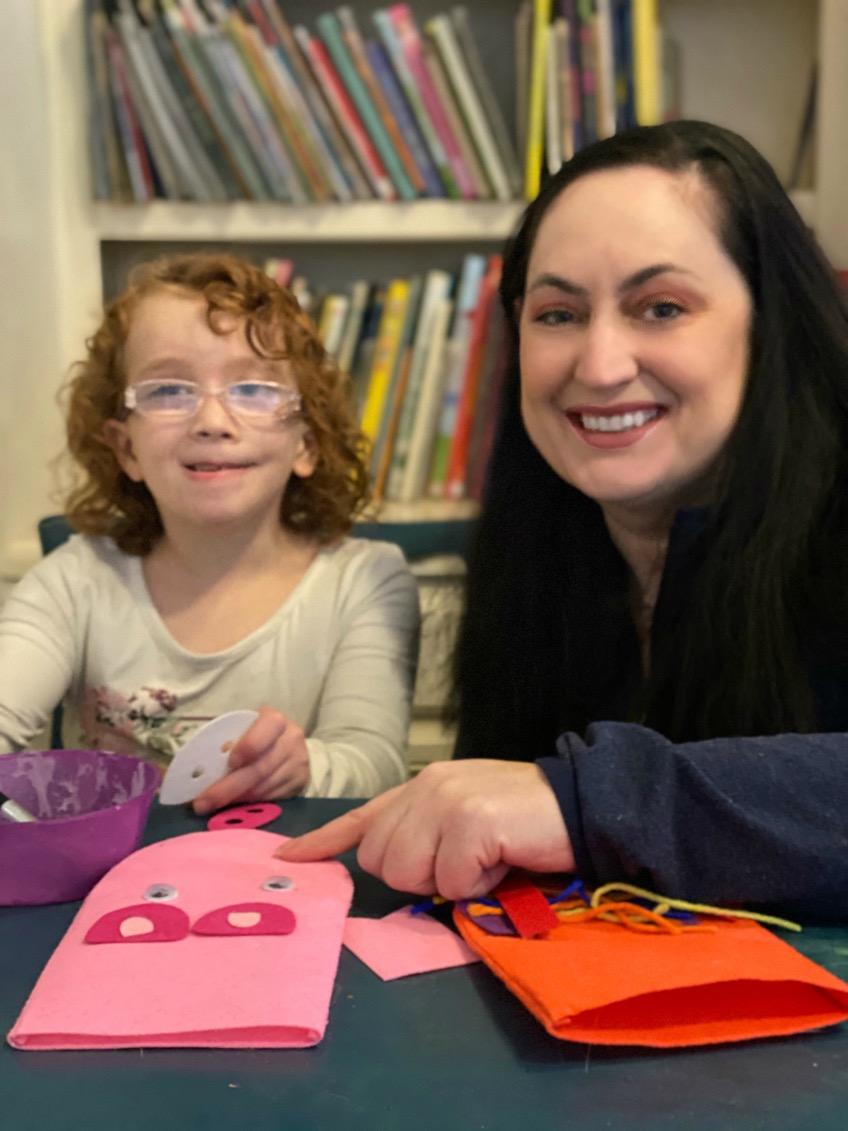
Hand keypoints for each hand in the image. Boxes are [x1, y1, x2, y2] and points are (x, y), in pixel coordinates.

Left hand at [193, 707, 309, 814]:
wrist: (291, 747)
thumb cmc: (258, 735)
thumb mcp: (246, 729)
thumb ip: (230, 740)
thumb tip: (208, 764)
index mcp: (274, 721)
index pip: (265, 731)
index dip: (248, 747)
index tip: (229, 762)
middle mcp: (291, 740)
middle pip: (260, 768)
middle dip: (228, 787)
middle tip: (203, 802)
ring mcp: (298, 763)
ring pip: (263, 787)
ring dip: (236, 799)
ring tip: (213, 806)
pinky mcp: (299, 783)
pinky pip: (271, 798)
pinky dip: (249, 803)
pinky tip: (234, 805)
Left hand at [274, 759, 574, 899]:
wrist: (582, 803)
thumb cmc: (524, 821)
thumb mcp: (465, 819)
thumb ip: (425, 834)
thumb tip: (391, 866)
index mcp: (422, 787)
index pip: (362, 818)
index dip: (322, 842)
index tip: (288, 858)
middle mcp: (427, 787)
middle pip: (379, 860)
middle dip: (418, 875)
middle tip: (465, 861)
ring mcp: (447, 801)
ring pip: (406, 874)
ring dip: (448, 882)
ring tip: (486, 860)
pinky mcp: (470, 823)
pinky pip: (449, 883)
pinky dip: (478, 886)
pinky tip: (503, 862)